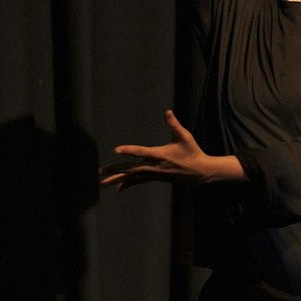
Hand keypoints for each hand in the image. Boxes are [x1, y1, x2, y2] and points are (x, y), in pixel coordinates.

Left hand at [100, 110, 241, 190]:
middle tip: (101, 172)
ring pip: (132, 178)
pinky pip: (139, 181)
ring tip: (102, 183)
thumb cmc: (192, 152)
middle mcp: (154, 166)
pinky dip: (128, 184)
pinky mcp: (155, 177)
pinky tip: (118, 189)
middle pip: (131, 170)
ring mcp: (154, 174)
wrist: (199, 172)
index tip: (116, 150)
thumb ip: (174, 124)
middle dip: (115, 171)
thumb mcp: (185, 136)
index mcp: (160, 155)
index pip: (142, 152)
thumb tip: (167, 111)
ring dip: (117, 180)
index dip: (129, 150)